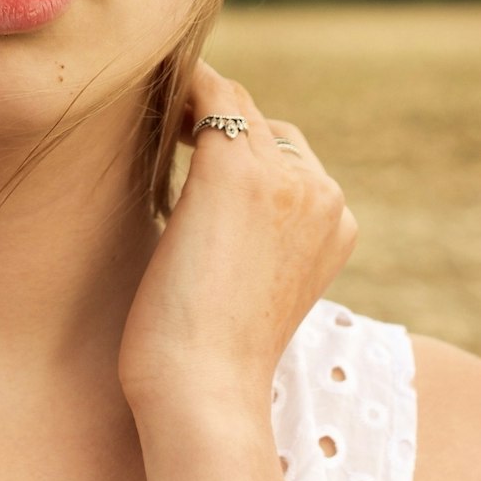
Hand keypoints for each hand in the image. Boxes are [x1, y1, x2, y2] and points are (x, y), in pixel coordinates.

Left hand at [118, 61, 356, 414]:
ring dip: (191, 99)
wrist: (205, 392)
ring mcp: (282, 178)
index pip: (289, 153)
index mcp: (337, 223)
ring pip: (234, 103)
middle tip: (159, 122)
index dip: (236, 143)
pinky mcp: (233, 170)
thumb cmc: (211, 359)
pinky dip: (176, 88)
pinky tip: (142, 99)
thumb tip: (206, 214)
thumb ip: (252, 240)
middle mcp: (322, 192)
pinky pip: (206, 95)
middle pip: (264, 123)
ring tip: (146, 111)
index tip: (186, 142)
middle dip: (214, 116)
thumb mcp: (254, 287)